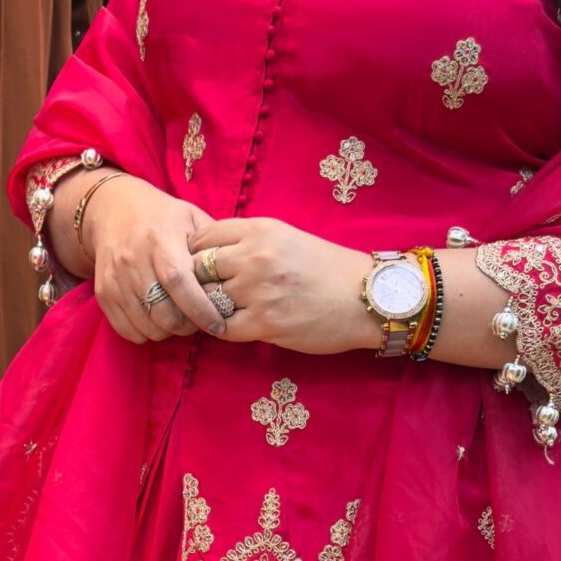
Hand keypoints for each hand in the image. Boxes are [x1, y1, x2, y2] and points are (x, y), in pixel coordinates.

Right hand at [85, 175, 228, 345]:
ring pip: (147, 325)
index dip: (200, 309)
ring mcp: (115, 278)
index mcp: (160, 239)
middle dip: (187, 326)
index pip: (179, 282)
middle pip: (163, 312)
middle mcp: (133, 259)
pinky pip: (127, 330)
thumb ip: (214, 244)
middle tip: (199, 321)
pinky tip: (157, 320)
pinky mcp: (103, 293)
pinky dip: (146, 333)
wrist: (112, 211)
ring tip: (180, 319)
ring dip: (168, 331)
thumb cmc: (161, 217)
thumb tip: (240, 273)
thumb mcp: (191, 217)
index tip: (218, 324)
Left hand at [187, 217, 378, 354]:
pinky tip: (235, 326)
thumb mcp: (287, 238)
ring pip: (206, 300)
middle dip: (196, 283)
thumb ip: (249, 241)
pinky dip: (222, 329)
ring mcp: (258, 290)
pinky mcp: (265, 323)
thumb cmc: (327, 268)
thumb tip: (209, 252)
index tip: (200, 268)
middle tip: (203, 294)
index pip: (203, 238)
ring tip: (218, 311)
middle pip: (197, 269)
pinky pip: (222, 328)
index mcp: (259, 230)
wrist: (365, 297)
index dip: (195, 255)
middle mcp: (255, 256)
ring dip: (209, 308)